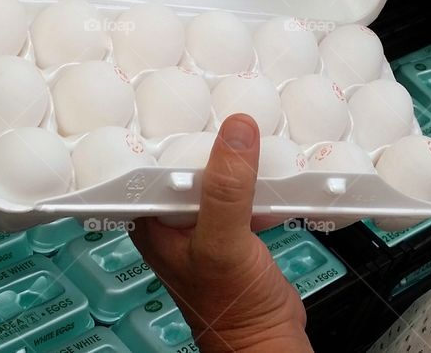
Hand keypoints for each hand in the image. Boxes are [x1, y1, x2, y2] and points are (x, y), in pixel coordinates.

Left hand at [130, 114, 311, 352]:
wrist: (269, 341)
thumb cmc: (233, 309)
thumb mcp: (224, 242)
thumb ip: (227, 188)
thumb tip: (236, 130)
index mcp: (154, 219)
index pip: (156, 159)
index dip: (176, 130)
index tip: (199, 102)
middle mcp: (175, 219)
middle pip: (192, 162)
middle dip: (215, 138)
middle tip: (233, 103)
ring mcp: (207, 224)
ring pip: (222, 175)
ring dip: (242, 159)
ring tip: (257, 131)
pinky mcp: (237, 230)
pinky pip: (246, 193)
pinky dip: (262, 182)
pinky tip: (277, 171)